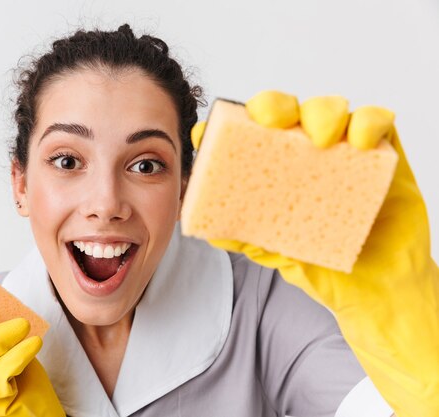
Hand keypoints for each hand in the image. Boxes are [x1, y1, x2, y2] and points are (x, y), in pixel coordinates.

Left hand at [192, 91, 438, 416]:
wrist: (373, 291)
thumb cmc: (321, 267)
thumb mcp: (273, 252)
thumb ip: (241, 237)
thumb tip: (204, 226)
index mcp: (277, 172)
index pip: (250, 135)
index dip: (227, 125)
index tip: (209, 129)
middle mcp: (307, 156)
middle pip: (288, 112)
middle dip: (275, 106)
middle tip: (271, 120)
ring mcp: (344, 152)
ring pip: (331, 110)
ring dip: (322, 113)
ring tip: (320, 138)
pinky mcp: (383, 156)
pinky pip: (378, 124)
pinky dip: (369, 123)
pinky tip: (361, 140)